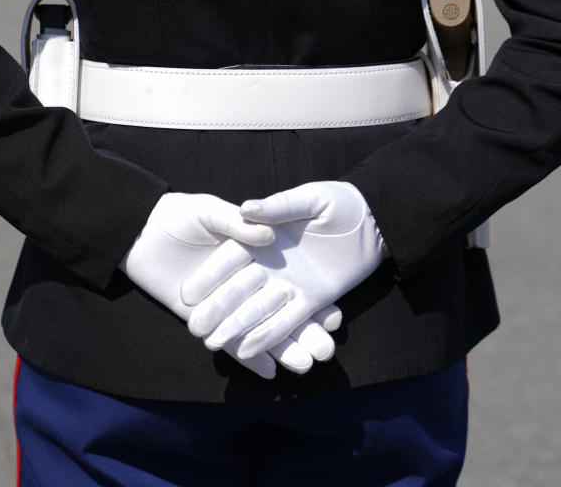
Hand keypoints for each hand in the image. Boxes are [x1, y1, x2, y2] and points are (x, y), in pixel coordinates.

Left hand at [121, 192, 338, 377]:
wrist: (138, 233)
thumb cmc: (176, 215)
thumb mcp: (208, 211)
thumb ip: (234, 222)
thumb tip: (266, 236)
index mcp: (253, 253)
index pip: (290, 278)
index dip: (312, 296)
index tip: (334, 315)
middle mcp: (246, 280)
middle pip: (281, 309)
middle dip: (304, 331)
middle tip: (327, 350)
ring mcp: (226, 303)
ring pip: (260, 328)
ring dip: (283, 349)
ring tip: (306, 366)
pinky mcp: (206, 319)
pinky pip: (231, 341)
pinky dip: (249, 356)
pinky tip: (270, 372)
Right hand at [185, 181, 387, 359]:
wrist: (373, 219)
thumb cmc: (339, 202)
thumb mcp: (311, 199)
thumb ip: (279, 206)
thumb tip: (247, 208)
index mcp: (262, 237)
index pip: (228, 259)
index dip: (208, 276)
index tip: (187, 295)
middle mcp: (270, 265)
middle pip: (237, 290)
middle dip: (217, 309)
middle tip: (196, 330)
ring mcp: (288, 285)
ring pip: (260, 312)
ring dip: (240, 330)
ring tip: (217, 346)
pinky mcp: (310, 300)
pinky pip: (288, 323)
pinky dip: (274, 340)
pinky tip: (263, 360)